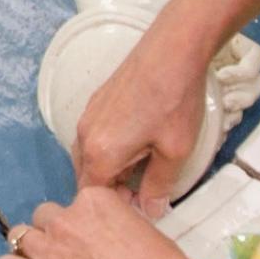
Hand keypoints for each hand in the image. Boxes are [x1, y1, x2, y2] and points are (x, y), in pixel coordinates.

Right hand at [70, 5, 232, 213]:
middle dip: (112, 189)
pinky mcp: (96, 101)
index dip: (118, 207)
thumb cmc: (175, 99)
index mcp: (99, 154)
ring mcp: (88, 116)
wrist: (173, 48)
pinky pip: (94, 136)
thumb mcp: (174, 151)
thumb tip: (151, 210)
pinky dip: (109, 148)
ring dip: (110, 168)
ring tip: (142, 166)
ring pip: (90, 156)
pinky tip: (137, 141)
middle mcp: (84, 135)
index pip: (94, 197)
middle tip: (144, 189)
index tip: (143, 205)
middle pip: (88, 177)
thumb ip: (159, 187)